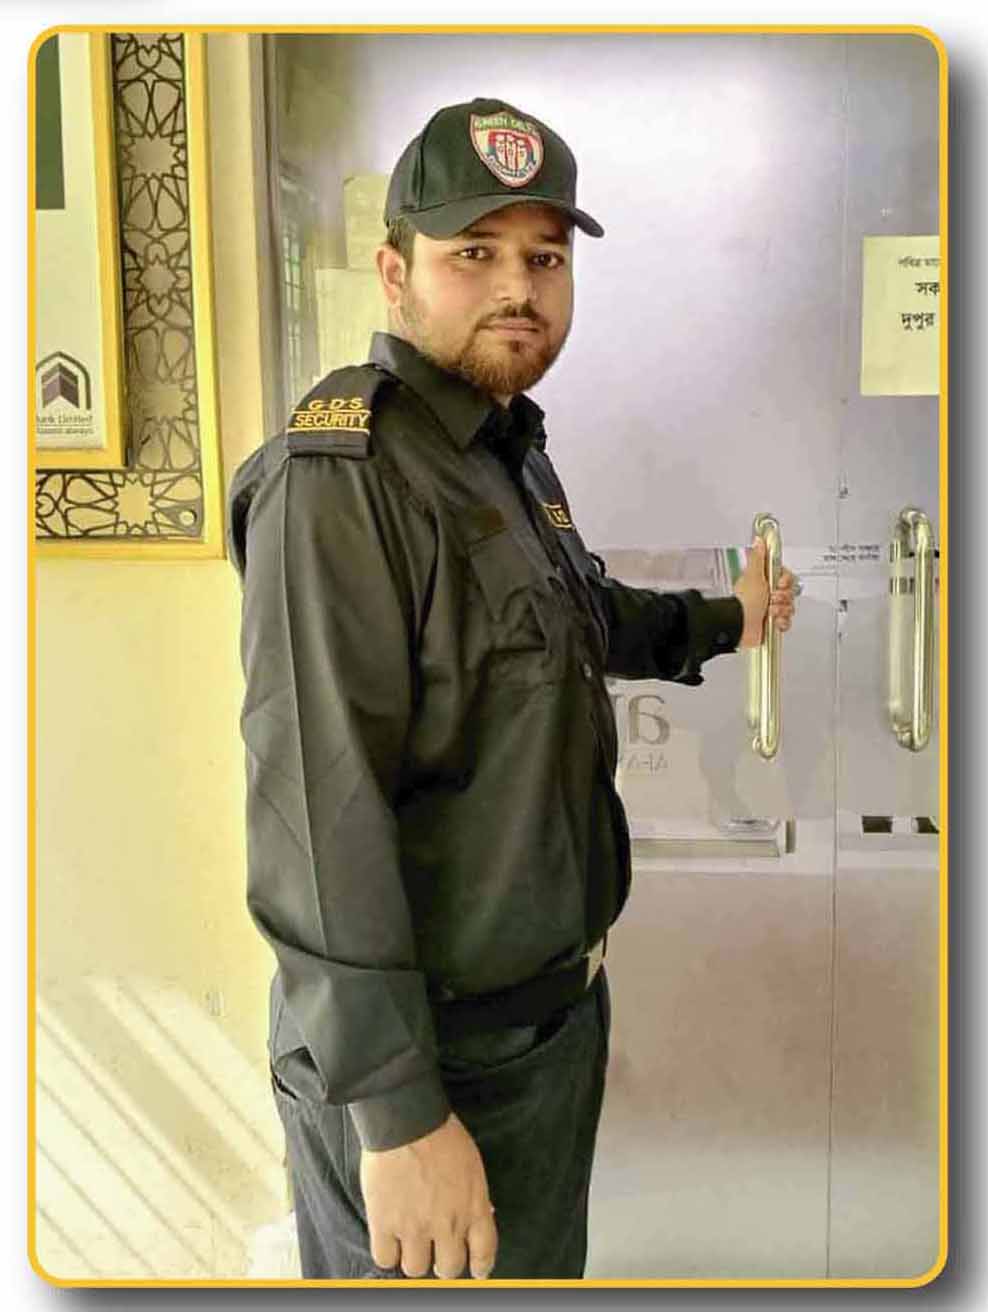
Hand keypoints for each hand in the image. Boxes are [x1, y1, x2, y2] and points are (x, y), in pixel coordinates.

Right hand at [360, 1112, 496, 1279]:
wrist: (407, 1119)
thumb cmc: (441, 1132)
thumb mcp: (471, 1163)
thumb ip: (475, 1195)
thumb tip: (482, 1214)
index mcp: (474, 1206)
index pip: (484, 1253)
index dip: (481, 1266)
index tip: (477, 1270)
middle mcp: (448, 1223)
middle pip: (449, 1268)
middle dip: (444, 1263)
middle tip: (435, 1253)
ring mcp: (415, 1226)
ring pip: (416, 1269)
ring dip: (413, 1258)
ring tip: (409, 1243)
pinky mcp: (385, 1223)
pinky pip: (385, 1259)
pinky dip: (387, 1252)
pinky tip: (388, 1239)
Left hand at [733, 538, 797, 648]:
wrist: (741, 626)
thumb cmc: (745, 602)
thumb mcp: (753, 576)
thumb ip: (758, 557)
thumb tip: (759, 540)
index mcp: (762, 580)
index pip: (785, 575)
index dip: (786, 580)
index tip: (779, 583)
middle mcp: (767, 594)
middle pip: (790, 591)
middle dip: (783, 596)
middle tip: (772, 598)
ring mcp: (770, 609)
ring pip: (790, 606)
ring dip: (782, 609)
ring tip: (770, 611)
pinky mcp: (772, 623)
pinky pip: (787, 621)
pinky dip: (782, 622)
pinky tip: (775, 621)